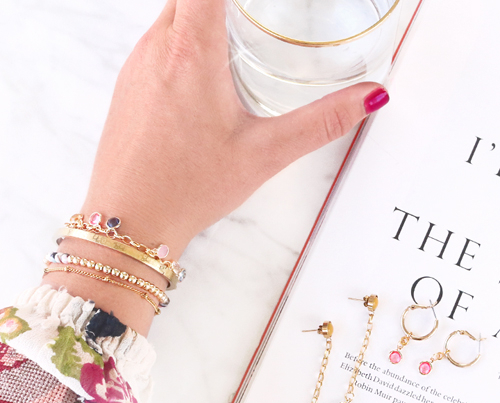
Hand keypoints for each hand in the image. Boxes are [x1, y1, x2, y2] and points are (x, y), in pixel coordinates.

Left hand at [82, 0, 388, 259]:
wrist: (132, 220)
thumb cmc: (186, 189)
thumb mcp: (264, 154)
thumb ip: (320, 122)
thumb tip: (367, 97)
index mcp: (191, 51)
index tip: (266, 2)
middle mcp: (156, 48)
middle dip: (226, 1)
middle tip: (259, 18)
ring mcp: (136, 66)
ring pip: (171, 13)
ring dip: (203, 14)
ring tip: (238, 38)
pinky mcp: (128, 86)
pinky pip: (157, 43)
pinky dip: (183, 40)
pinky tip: (204, 77)